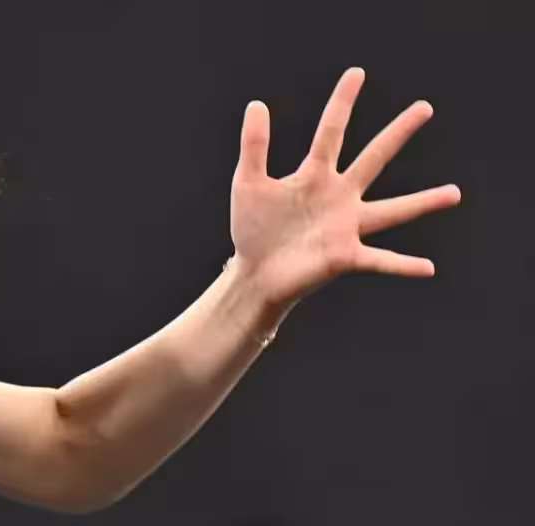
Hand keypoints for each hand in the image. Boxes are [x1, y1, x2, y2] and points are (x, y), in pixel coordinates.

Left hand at [229, 68, 460, 306]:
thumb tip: (257, 104)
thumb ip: (254, 146)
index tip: (357, 73)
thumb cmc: (253, 230)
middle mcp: (338, 197)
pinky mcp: (344, 256)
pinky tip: (428, 268)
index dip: (342, 103)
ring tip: (455, 193)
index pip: (331, 132)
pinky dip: (403, 265)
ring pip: (392, 211)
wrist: (254, 274)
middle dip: (397, 133)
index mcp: (314, 176)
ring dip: (422, 203)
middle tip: (425, 108)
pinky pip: (380, 260)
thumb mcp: (248, 183)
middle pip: (374, 158)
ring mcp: (346, 226)